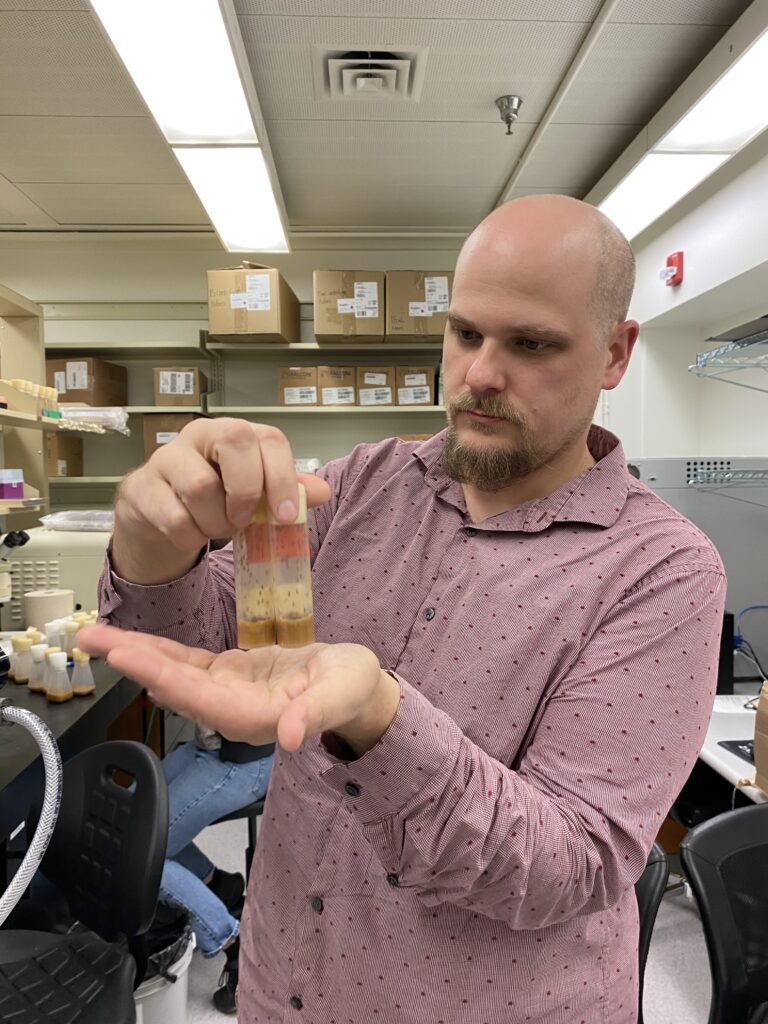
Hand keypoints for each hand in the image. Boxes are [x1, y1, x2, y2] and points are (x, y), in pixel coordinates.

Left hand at [78, 624, 399, 753]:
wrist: (357, 689)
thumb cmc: (354, 689)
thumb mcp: (342, 692)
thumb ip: (315, 714)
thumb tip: (289, 738)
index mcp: (254, 716)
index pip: (198, 697)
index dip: (160, 676)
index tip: (126, 657)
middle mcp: (231, 709)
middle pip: (174, 685)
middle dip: (132, 661)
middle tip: (90, 637)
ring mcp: (227, 693)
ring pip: (174, 673)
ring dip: (136, 654)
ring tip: (96, 635)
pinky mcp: (230, 676)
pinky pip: (188, 663)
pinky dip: (160, 651)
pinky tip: (134, 641)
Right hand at [113, 417, 330, 583]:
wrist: (157, 516)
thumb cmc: (212, 499)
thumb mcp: (254, 494)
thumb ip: (286, 490)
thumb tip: (322, 491)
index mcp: (234, 434)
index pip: (268, 438)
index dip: (282, 477)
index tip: (286, 516)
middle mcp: (199, 435)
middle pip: (233, 439)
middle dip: (246, 490)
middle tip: (244, 520)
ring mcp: (165, 457)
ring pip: (200, 487)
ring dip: (216, 523)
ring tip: (216, 529)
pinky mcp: (140, 487)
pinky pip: (173, 518)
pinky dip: (190, 537)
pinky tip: (192, 535)